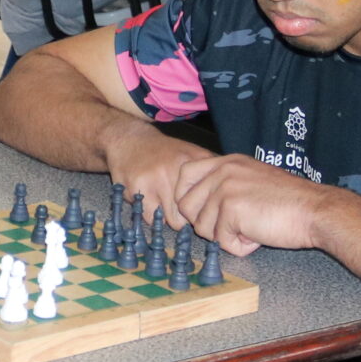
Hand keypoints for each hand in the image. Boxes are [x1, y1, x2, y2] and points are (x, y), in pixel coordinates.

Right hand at [105, 124, 220, 227]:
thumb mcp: (191, 153)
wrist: (130, 141)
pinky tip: (150, 201)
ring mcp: (157, 180)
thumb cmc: (164, 152)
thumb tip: (230, 195)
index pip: (209, 199)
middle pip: (192, 215)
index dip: (206, 210)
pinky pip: (151, 218)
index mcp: (194, 162)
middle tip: (180, 209)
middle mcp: (177, 171)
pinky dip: (152, 215)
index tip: (202, 211)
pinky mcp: (138, 189)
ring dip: (169, 217)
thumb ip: (211, 171)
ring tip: (165, 204)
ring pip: (171, 220)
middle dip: (188, 217)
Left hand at [171, 152, 334, 255]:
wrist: (314, 211)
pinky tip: (258, 236)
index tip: (201, 211)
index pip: (184, 174)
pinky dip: (240, 246)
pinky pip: (221, 241)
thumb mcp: (253, 178)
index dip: (187, 197)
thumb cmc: (290, 201)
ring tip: (251, 229)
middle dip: (205, 223)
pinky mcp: (231, 210)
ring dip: (225, 236)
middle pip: (185, 205)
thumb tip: (202, 205)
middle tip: (232, 226)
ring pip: (202, 227)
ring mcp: (225, 189)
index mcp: (227, 162)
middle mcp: (222, 171)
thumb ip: (227, 184)